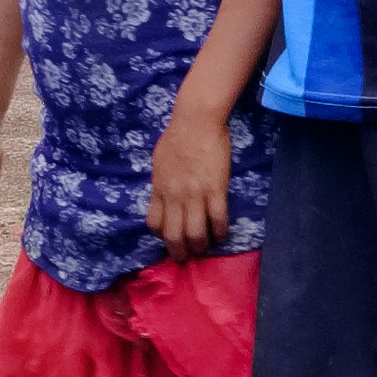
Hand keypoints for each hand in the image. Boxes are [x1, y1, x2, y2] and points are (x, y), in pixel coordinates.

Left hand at [147, 101, 232, 253]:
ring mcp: (195, 194)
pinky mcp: (216, 190)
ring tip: (206, 246)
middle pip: (174, 235)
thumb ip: (161, 181)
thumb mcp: (159, 161)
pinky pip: (218, 219)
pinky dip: (220, 232)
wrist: (196, 121)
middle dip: (180, 251)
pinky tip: (222, 234)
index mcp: (159, 189)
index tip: (170, 236)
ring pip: (196, 233)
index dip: (162, 235)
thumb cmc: (177, 136)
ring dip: (201, 246)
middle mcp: (174, 196)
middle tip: (187, 255)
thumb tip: (164, 193)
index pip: (154, 223)